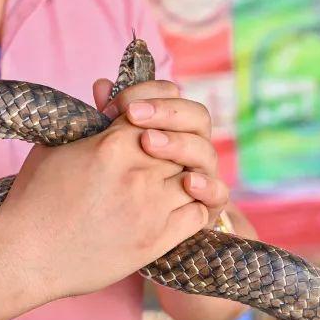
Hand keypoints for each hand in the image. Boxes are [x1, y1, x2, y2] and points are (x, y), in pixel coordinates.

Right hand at [0, 88, 210, 301]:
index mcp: (111, 144)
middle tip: (160, 155)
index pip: (157, 109)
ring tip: (168, 180)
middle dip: (172, 145)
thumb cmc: (32, 200)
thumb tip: (108, 90)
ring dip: (184, 175)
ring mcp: (150, 209)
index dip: (156, 113)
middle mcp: (136, 173)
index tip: (146, 125)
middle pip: (180, 143)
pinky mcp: (155, 241)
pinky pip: (198, 214)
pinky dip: (195, 205)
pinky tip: (178, 204)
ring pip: (194, 176)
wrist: (24, 256)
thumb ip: (89, 118)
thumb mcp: (55, 146)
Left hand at [93, 79, 230, 227]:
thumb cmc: (112, 190)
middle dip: (165, 112)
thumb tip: (102, 85)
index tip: (115, 105)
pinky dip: (207, 186)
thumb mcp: (106, 153)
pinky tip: (188, 182)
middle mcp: (191, 148)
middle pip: (196, 117)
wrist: (124, 234)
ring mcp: (202, 176)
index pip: (171, 95)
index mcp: (171, 127)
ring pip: (205, 152)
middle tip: (133, 116)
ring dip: (179, 144)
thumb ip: (109, 120)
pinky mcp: (207, 208)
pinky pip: (218, 194)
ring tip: (149, 144)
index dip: (147, 93)